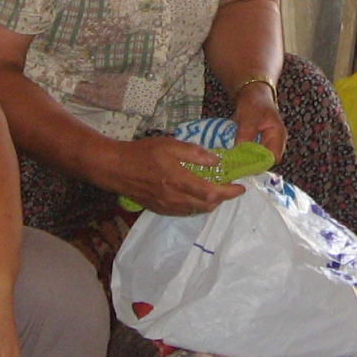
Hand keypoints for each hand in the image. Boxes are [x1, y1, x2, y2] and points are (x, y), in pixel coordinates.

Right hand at [103, 135, 244, 215]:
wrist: (115, 168)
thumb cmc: (142, 153)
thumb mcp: (170, 145)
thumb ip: (194, 153)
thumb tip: (216, 161)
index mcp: (179, 181)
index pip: (211, 193)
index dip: (229, 192)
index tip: (240, 187)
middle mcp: (175, 198)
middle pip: (206, 206)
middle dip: (222, 199)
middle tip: (229, 188)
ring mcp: (167, 206)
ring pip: (196, 210)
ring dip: (209, 203)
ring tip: (214, 191)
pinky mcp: (159, 209)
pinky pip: (184, 211)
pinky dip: (195, 206)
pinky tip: (194, 195)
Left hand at [231, 82, 286, 164]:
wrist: (252, 93)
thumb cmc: (254, 102)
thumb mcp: (249, 118)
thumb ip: (245, 135)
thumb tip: (238, 153)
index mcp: (278, 135)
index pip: (273, 157)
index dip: (261, 163)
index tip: (244, 165)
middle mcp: (274, 142)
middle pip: (265, 160)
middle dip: (251, 163)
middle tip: (236, 165)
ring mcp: (266, 143)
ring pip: (257, 158)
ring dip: (246, 160)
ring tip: (233, 161)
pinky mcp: (257, 143)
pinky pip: (251, 153)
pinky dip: (243, 154)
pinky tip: (233, 155)